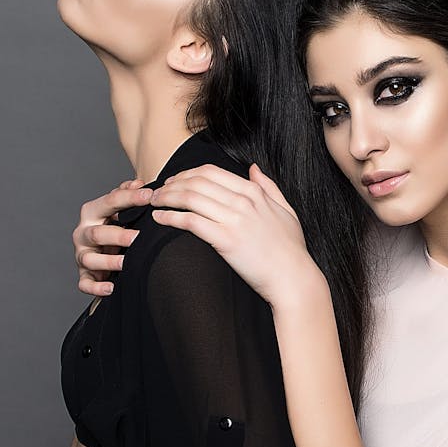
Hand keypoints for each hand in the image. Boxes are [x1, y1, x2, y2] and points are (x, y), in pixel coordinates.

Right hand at [74, 179, 150, 296]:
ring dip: (109, 262)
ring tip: (127, 264)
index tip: (150, 195)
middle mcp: (83, 233)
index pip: (110, 202)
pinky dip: (96, 288)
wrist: (105, 249)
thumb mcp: (121, 209)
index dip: (130, 198)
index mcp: (92, 212)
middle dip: (118, 235)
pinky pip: (85, 284)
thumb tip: (139, 183)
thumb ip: (127, 194)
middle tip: (139, 238)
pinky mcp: (84, 275)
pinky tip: (111, 288)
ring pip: (90, 259)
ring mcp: (82, 255)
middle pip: (97, 233)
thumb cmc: (116, 225)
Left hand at [151, 164, 321, 307]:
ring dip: (166, 197)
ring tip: (153, 203)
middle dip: (171, 183)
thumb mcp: (286, 211)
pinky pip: (190, 221)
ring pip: (189, 197)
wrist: (293, 279)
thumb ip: (269, 187)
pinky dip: (170, 217)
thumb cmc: (291, 250)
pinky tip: (159, 219)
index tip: (174, 181)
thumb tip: (253, 168)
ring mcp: (234, 220)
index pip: (211, 171)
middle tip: (157, 191)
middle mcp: (242, 201)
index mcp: (254, 192)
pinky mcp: (226, 241)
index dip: (187, 173)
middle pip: (196, 181)